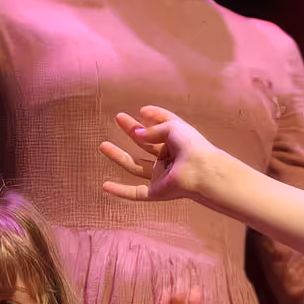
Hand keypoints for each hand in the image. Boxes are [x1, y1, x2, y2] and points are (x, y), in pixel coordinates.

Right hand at [100, 106, 220, 202]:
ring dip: (118, 156)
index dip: (154, 118)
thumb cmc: (191, 146)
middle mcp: (170, 158)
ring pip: (135, 166)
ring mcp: (162, 175)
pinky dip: (120, 190)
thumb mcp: (171, 128)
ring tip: (102, 145)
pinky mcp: (156, 191)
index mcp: (179, 141)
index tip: (143, 110)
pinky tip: (105, 186)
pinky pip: (135, 192)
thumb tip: (137, 133)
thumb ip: (151, 130)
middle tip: (118, 117)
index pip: (164, 127)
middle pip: (146, 144)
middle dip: (132, 130)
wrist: (201, 171)